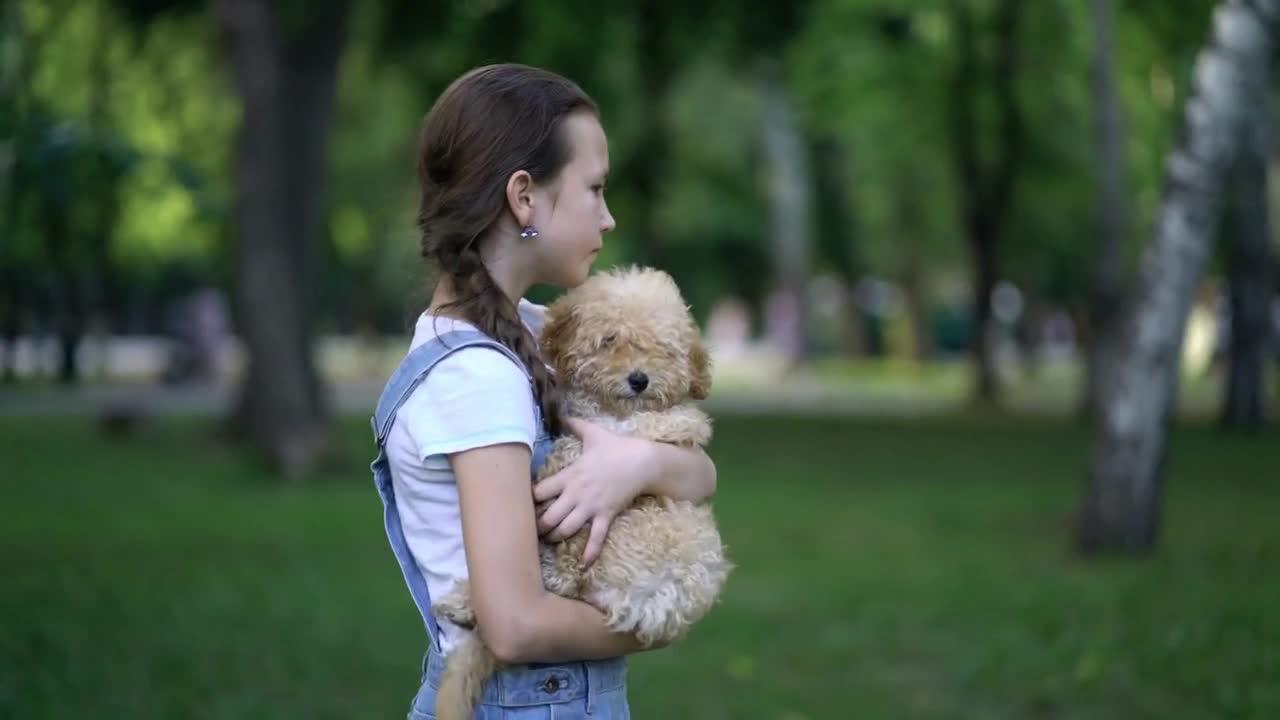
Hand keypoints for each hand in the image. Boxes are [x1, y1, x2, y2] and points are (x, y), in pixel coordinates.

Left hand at [534, 417, 654, 566]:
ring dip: (555, 537)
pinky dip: (589, 553)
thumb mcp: (594, 433)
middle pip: (548, 517)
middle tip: (530, 531)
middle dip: (537, 526)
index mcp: (569, 475)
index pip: (540, 492)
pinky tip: (583, 565)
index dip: (528, 501)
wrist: (644, 461)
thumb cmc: (617, 447)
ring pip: (566, 529)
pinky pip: (595, 538)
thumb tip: (563, 413)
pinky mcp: (606, 516)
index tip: (521, 505)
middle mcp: (576, 494)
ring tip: (548, 542)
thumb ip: (576, 425)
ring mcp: (591, 507)